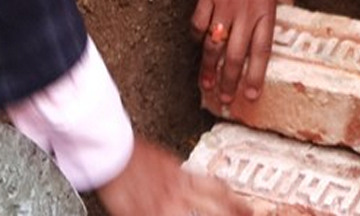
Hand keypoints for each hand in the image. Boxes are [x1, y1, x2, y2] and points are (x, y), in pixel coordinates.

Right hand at [94, 137, 248, 215]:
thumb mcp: (165, 161)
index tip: (248, 210)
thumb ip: (182, 177)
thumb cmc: (133, 154)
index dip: (236, 203)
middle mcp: (177, 192)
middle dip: (231, 214)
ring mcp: (163, 206)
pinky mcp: (144, 214)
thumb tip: (196, 188)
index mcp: (183, 176)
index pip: (217, 191)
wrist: (111, 150)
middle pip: (213, 210)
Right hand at [191, 0, 293, 105]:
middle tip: (224, 101)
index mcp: (267, 10)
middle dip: (230, 81)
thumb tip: (291, 10)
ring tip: (206, 85)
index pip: (262, 51)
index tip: (251, 96)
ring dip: (209, 68)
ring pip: (215, 45)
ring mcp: (225, 4)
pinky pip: (199, 24)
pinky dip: (196, 37)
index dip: (256, 76)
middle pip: (237, 55)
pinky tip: (196, 45)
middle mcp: (247, 11)